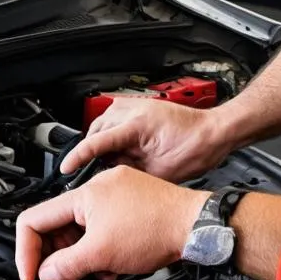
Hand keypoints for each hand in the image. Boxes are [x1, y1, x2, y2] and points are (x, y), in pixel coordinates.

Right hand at [15, 165, 206, 279]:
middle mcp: (96, 189)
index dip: (26, 252)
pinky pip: (100, 231)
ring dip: (82, 259)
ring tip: (98, 272)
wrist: (196, 226)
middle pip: (57, 229)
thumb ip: (64, 267)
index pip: (33, 221)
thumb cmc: (158, 228)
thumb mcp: (100, 254)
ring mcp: (113, 197)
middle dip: (59, 259)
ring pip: (79, 233)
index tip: (32, 275)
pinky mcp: (129, 206)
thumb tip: (47, 275)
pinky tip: (114, 264)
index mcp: (82, 194)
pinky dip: (101, 251)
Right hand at [60, 97, 230, 180]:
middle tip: (91, 172)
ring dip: (99, 142)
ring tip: (106, 162)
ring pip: (100, 124)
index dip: (78, 156)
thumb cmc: (195, 149)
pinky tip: (115, 149)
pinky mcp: (137, 107)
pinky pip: (111, 120)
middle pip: (95, 131)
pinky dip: (108, 134)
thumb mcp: (158, 171)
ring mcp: (134, 105)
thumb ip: (128, 171)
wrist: (213, 133)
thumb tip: (107, 174)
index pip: (97, 141)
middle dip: (90, 151)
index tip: (66, 168)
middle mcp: (132, 109)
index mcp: (137, 124)